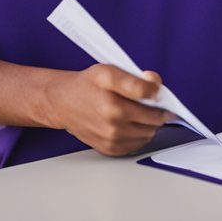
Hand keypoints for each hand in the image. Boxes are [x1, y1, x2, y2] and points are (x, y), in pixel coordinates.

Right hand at [45, 65, 172, 155]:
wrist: (63, 104)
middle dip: (156, 109)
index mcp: (114, 103)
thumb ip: (135, 78)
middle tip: (148, 102)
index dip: (157, 92)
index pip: (154, 99)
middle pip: (155, 119)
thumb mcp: (108, 71)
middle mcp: (113, 124)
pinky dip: (139, 134)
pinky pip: (139, 144)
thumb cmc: (85, 86)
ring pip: (150, 133)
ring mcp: (112, 139)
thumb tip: (155, 86)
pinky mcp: (111, 149)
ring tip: (136, 112)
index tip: (154, 89)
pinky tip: (130, 123)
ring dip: (149, 123)